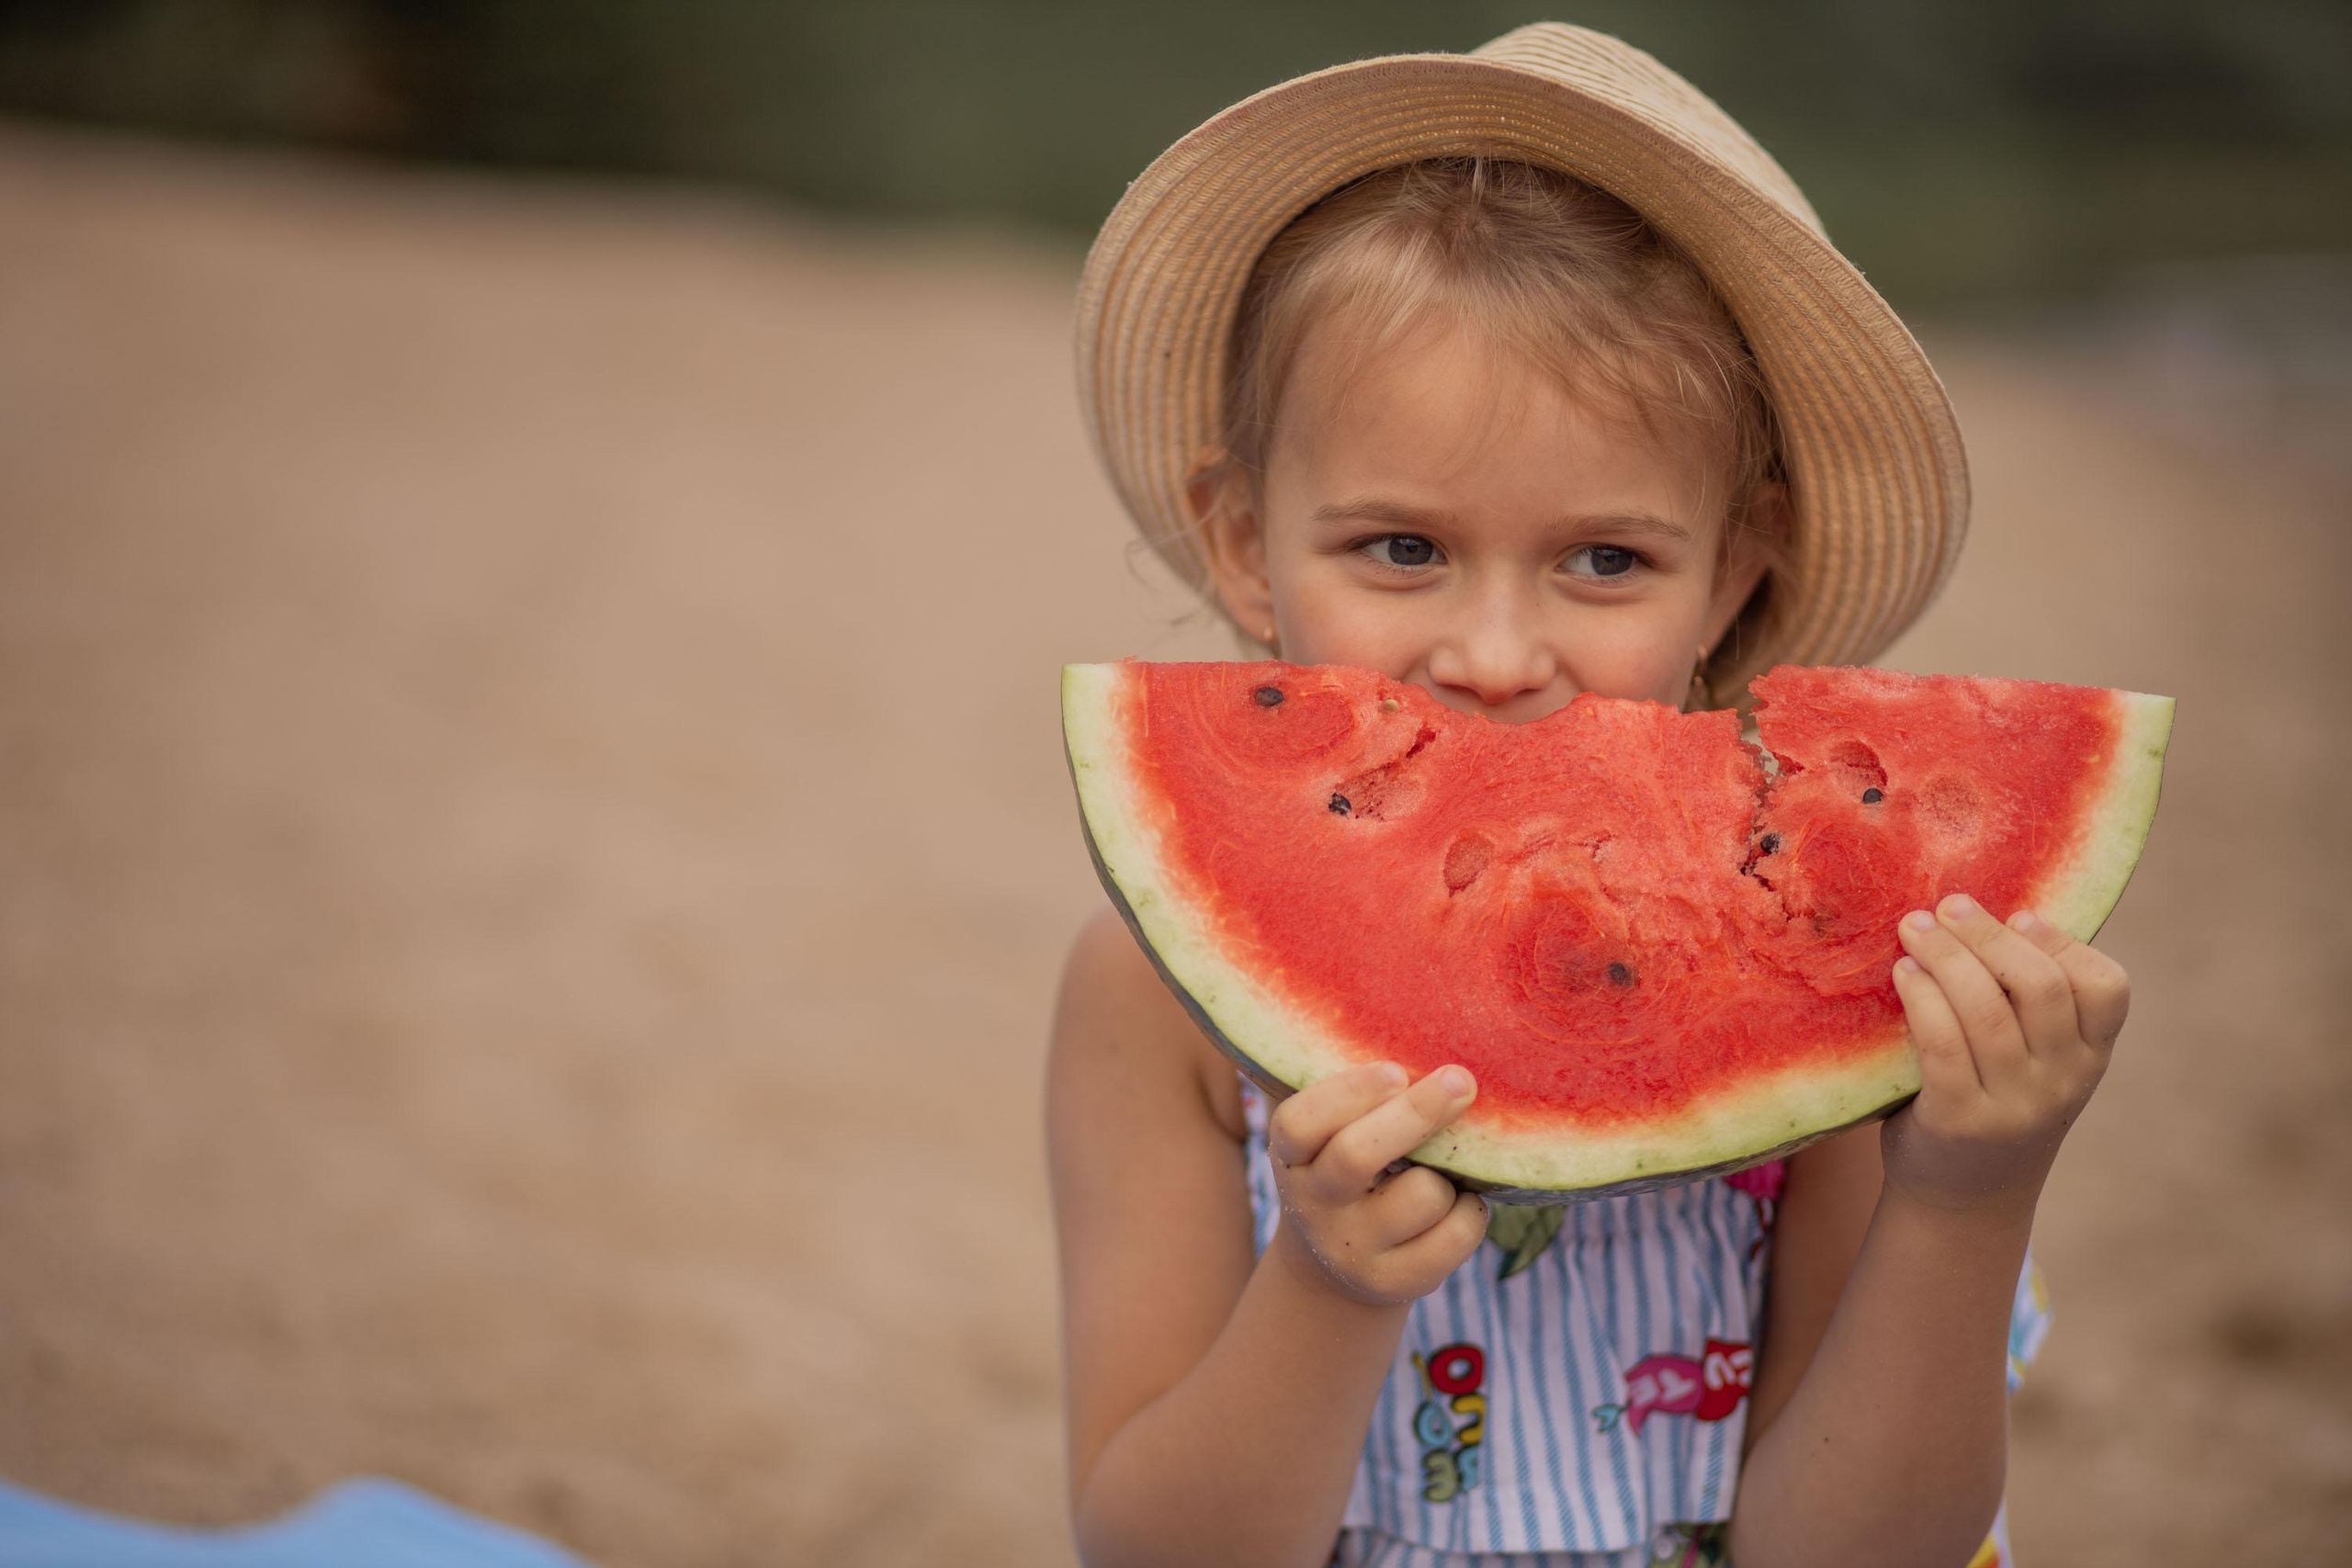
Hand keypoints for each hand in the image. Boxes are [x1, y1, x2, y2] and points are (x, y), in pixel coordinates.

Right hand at [1264, 1062, 1489, 1306]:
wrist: (1334, 1266)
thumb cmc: (1347, 1173)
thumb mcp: (1330, 1137)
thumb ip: (1357, 1098)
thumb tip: (1426, 1049)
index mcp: (1292, 1158)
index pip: (1300, 1123)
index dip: (1349, 1092)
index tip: (1395, 1071)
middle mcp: (1313, 1206)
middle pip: (1357, 1155)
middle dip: (1415, 1113)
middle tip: (1459, 1081)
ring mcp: (1350, 1249)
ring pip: (1423, 1195)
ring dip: (1447, 1174)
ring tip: (1441, 1171)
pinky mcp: (1392, 1283)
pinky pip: (1456, 1234)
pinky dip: (1470, 1211)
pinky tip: (1456, 1205)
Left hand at [1883, 893, 2130, 1219]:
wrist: (1964, 1197)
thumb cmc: (1993, 1100)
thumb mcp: (2034, 1058)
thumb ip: (2026, 1001)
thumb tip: (1983, 911)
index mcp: (2090, 1057)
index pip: (2106, 987)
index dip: (2063, 941)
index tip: (2018, 915)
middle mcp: (2063, 1082)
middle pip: (2040, 987)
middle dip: (1989, 936)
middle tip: (1947, 906)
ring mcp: (2015, 1106)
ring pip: (1986, 1010)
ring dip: (1945, 957)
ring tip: (1913, 928)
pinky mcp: (1960, 1121)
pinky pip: (1943, 1044)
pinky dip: (1921, 997)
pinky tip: (1902, 973)